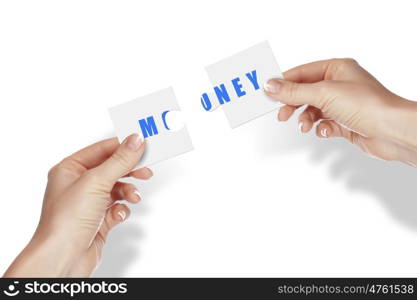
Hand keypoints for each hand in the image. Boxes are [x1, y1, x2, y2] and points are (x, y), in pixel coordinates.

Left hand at [4, 134, 151, 276]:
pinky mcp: (97, 221)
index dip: (122, 147)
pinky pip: (117, 208)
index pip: (101, 150)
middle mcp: (77, 185)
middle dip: (129, 171)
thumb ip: (120, 160)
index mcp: (69, 169)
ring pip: (117, 189)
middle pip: (111, 169)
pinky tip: (118, 216)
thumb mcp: (97, 182)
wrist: (62, 259)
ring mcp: (88, 203)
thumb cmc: (66, 221)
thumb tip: (136, 140)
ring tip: (133, 198)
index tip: (143, 144)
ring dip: (128, 192)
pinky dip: (122, 210)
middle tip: (146, 171)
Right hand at [264, 58, 416, 166]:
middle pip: (305, 93)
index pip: (301, 73)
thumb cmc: (367, 105)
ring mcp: (343, 104)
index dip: (283, 83)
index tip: (267, 93)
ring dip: (306, 119)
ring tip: (305, 126)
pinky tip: (326, 131)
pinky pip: (324, 124)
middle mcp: (339, 84)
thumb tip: (270, 85)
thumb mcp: (323, 94)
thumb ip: (294, 91)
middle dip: (293, 105)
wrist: (391, 131)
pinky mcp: (345, 122)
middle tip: (282, 114)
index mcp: (336, 68)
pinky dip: (321, 128)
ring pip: (313, 110)